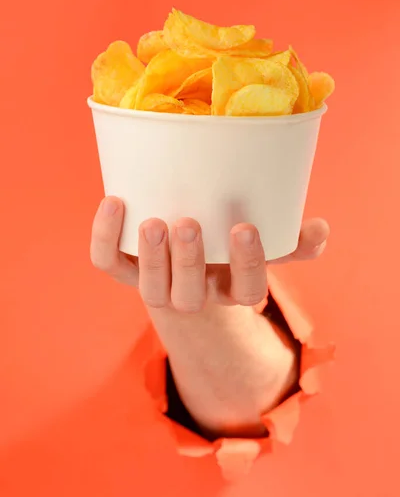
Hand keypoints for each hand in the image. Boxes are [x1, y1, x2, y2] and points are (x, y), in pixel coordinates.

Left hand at [90, 196, 328, 311]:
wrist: (185, 265)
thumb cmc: (230, 249)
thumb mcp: (266, 245)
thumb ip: (293, 240)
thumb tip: (322, 230)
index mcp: (231, 288)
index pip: (246, 289)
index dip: (246, 263)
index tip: (245, 227)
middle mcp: (193, 294)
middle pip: (189, 295)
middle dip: (188, 262)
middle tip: (188, 224)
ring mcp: (156, 285)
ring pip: (150, 288)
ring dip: (150, 257)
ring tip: (152, 222)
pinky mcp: (125, 269)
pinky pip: (108, 263)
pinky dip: (104, 237)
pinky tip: (113, 201)